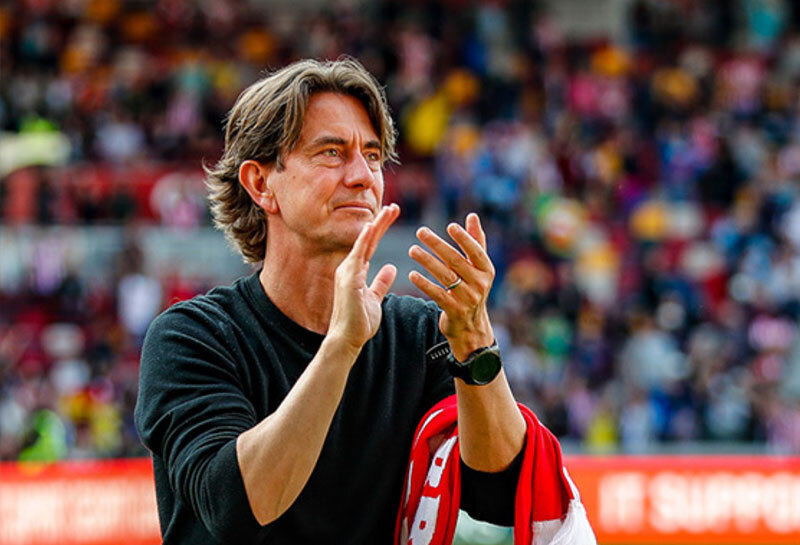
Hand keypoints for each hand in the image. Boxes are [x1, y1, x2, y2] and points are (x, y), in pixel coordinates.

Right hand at [328, 204, 399, 355]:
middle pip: (368, 239)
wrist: (346, 339)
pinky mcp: (348, 278)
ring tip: (389, 210)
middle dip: (381, 222)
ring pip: (364, 242)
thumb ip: (380, 282)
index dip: (380, 229)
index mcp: (356, 271)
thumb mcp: (375, 298)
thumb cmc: (359, 322)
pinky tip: (370, 227)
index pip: (371, 245)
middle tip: (394, 206)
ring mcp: (347, 271)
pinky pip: (357, 255)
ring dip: (376, 225)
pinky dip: (363, 240)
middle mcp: (350, 267)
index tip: (391, 215)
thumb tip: (390, 268)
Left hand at [409, 213, 494, 360]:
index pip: (476, 252)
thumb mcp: (478, 268)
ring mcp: (468, 299)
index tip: (450, 226)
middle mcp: (480, 284)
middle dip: (437, 244)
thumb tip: (472, 216)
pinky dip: (424, 284)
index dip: (464, 239)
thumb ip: (476, 242)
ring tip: (412, 250)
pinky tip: (412, 274)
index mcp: (487, 271)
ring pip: (445, 276)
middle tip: (420, 232)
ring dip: (427, 261)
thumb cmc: (472, 289)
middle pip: (456, 261)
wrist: (471, 327)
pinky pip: (437, 294)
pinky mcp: (454, 311)